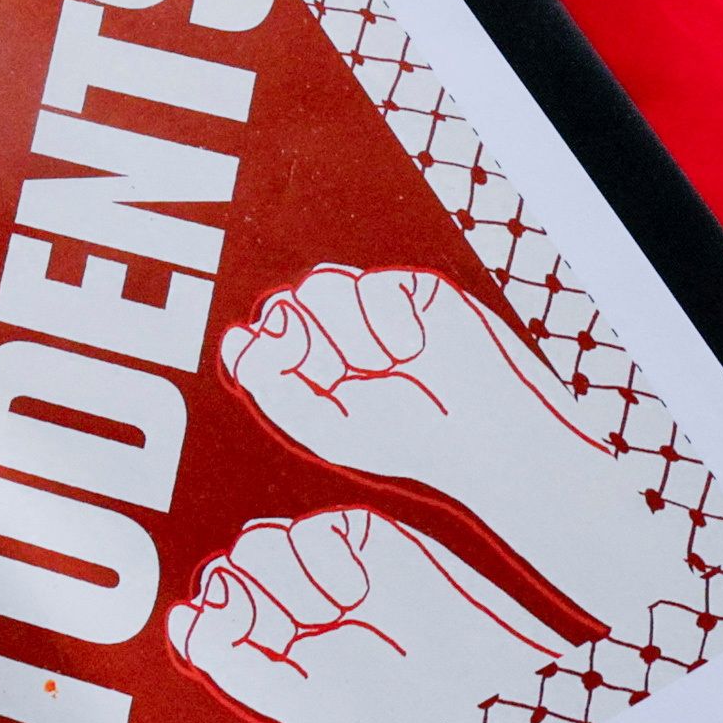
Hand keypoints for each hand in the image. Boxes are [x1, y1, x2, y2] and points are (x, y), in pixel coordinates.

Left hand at [168, 507, 508, 722]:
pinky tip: (360, 592)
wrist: (449, 665)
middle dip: (263, 608)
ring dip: (296, 588)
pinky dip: (330, 569)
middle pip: (222, 571)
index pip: (198, 611)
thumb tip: (182, 610)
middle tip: (310, 633)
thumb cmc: (371, 687)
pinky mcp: (340, 529)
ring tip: (338, 615)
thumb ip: (221, 657)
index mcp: (249, 635)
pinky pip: (304, 531)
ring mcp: (301, 557)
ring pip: (254, 543)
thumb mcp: (286, 692)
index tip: (262, 643)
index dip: (218, 623)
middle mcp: (269, 592)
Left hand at [218, 262, 470, 471]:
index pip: (255, 338)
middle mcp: (328, 332)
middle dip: (313, 345)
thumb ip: (270, 384)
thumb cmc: (404, 438)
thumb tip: (242, 334)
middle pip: (284, 306)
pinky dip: (389, 323)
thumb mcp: (322, 427)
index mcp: (302, 367)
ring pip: (320, 285)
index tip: (291, 370)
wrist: (479, 434)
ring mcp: (366, 305)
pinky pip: (372, 284)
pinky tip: (415, 349)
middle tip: (355, 378)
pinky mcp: (406, 286)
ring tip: (388, 367)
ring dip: (350, 335)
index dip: (265, 348)